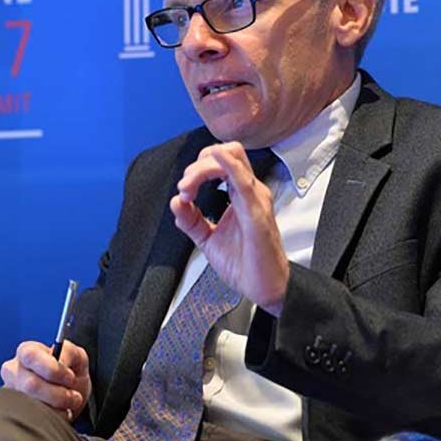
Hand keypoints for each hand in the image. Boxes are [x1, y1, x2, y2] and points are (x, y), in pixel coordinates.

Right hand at [0, 340, 91, 422]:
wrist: (68, 394)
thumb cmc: (70, 372)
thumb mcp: (76, 356)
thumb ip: (68, 353)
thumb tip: (59, 361)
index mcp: (26, 351)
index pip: (31, 356)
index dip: (53, 369)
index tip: (71, 377)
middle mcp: (12, 371)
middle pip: (31, 384)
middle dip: (59, 394)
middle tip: (74, 397)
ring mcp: (11, 393)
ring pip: (31, 405)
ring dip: (57, 408)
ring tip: (68, 405)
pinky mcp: (14, 412)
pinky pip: (32, 419)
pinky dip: (52, 418)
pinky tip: (59, 413)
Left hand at [169, 141, 288, 315]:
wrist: (264, 287)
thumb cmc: (246, 263)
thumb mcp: (208, 239)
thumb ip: (191, 220)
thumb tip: (176, 202)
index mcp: (240, 193)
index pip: (218, 162)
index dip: (196, 170)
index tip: (184, 194)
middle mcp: (250, 191)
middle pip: (226, 152)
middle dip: (198, 164)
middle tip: (185, 189)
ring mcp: (255, 198)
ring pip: (232, 159)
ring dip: (202, 169)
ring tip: (188, 188)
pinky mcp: (257, 212)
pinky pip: (243, 181)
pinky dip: (228, 166)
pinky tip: (216, 159)